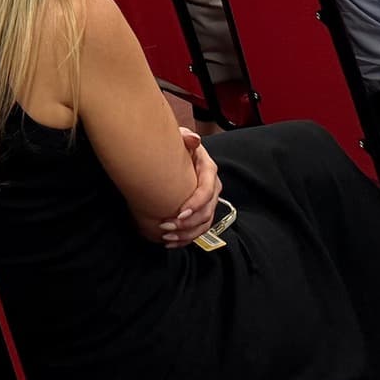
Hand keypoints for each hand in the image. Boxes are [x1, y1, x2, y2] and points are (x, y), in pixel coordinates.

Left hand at [159, 130, 222, 247]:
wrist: (178, 154)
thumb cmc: (178, 146)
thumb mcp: (180, 136)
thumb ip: (185, 137)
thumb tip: (193, 140)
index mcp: (208, 169)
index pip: (207, 191)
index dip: (195, 204)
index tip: (179, 213)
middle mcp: (212, 187)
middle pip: (206, 212)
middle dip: (187, 224)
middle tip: (166, 227)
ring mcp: (208, 201)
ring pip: (204, 224)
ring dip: (186, 235)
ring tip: (167, 237)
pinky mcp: (202, 211)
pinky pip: (198, 229)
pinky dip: (186, 239)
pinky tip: (171, 243)